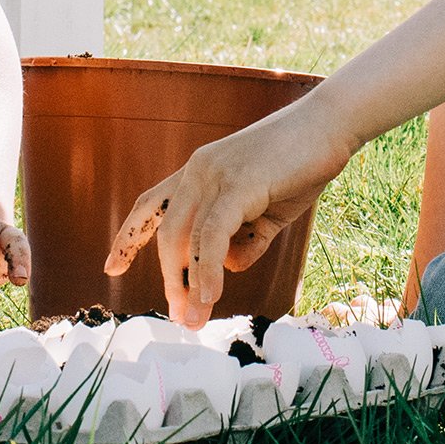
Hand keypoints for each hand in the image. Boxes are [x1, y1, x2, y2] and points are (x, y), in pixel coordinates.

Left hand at [104, 99, 355, 326]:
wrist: (332, 124)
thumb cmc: (303, 164)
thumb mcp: (268, 211)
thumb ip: (246, 239)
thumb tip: (227, 268)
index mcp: (198, 173)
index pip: (151, 205)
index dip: (130, 237)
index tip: (112, 267)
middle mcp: (197, 171)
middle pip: (166, 233)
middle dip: (170, 280)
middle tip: (182, 318)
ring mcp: (213, 175)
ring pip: (185, 238)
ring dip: (188, 284)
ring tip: (194, 319)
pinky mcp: (237, 183)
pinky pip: (212, 234)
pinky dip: (207, 268)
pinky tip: (210, 294)